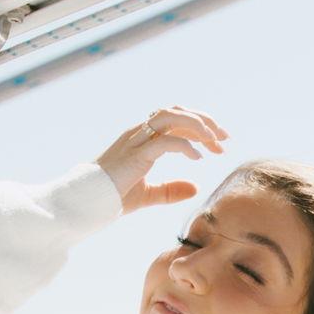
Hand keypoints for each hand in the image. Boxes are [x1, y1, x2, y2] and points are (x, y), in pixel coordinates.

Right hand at [94, 107, 227, 212]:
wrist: (88, 202)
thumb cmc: (113, 197)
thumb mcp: (149, 194)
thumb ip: (171, 190)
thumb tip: (196, 188)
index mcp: (143, 138)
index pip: (176, 118)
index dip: (200, 126)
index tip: (220, 141)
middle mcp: (140, 133)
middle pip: (177, 111)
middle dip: (204, 121)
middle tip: (225, 139)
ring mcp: (136, 140)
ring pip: (171, 116)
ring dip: (197, 126)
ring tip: (214, 143)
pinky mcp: (136, 155)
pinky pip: (166, 141)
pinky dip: (186, 146)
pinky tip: (198, 158)